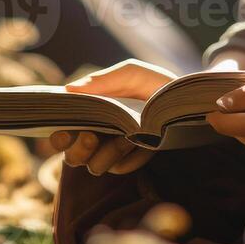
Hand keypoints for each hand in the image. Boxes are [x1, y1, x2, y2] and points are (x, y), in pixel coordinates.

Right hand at [49, 59, 175, 175]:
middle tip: (91, 136)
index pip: (63, 130)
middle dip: (78, 150)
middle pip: (72, 156)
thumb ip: (103, 80)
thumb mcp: (131, 75)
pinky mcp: (132, 161)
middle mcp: (96, 135)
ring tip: (126, 137)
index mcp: (90, 113)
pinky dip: (128, 158)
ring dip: (106, 153)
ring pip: (94, 166)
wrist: (186, 100)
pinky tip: (141, 144)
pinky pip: (121, 168)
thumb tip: (69, 88)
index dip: (57, 136)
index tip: (61, 133)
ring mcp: (113, 151)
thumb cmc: (154, 84)